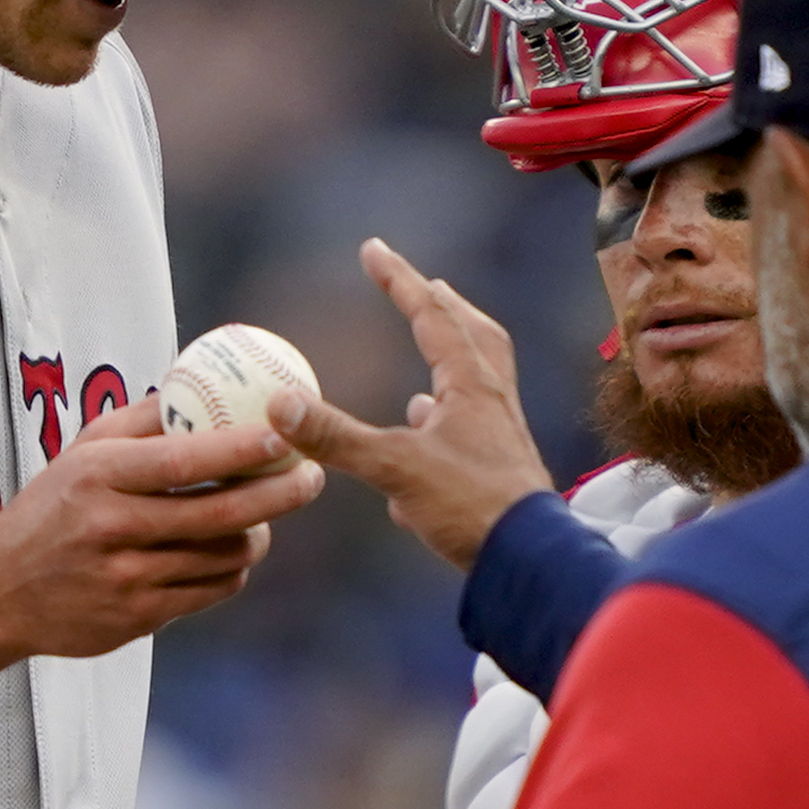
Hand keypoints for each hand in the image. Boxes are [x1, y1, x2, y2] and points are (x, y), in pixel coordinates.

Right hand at [0, 393, 322, 657]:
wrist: (0, 591)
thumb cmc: (53, 506)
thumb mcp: (82, 451)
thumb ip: (143, 418)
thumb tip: (202, 380)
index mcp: (98, 476)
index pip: (182, 461)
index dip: (240, 451)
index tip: (285, 436)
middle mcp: (111, 527)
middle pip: (217, 514)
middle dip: (278, 495)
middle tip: (312, 477)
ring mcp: (125, 578)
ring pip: (222, 556)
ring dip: (256, 534)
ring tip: (265, 516)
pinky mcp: (137, 619)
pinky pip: (211, 592)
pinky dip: (231, 570)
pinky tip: (230, 552)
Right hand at [268, 238, 554, 572]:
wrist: (529, 560)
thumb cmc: (472, 507)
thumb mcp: (395, 468)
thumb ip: (336, 437)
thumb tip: (279, 404)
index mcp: (471, 385)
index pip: (432, 315)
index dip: (398, 280)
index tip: (373, 248)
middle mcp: (493, 402)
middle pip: (475, 336)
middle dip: (448, 307)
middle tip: (428, 286)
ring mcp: (500, 435)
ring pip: (478, 380)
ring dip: (454, 357)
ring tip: (431, 352)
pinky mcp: (499, 470)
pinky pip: (471, 428)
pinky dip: (447, 416)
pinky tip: (427, 430)